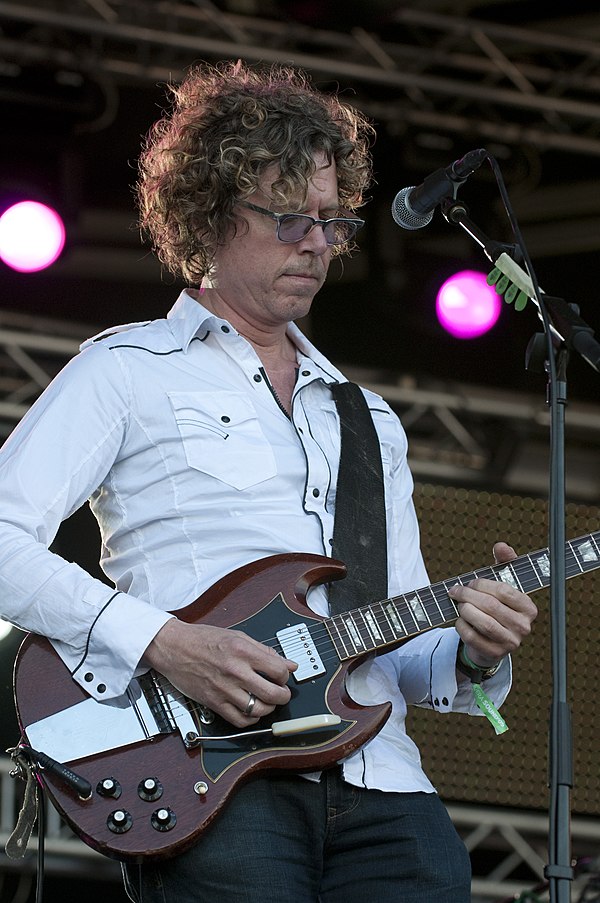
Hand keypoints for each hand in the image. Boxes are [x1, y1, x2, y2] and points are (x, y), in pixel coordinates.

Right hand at [143, 619, 296, 727]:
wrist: (174, 647)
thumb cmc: (203, 639)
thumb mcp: (237, 636)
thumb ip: (265, 651)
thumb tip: (288, 664)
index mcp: (243, 651)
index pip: (278, 671)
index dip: (285, 676)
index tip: (282, 676)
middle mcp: (235, 671)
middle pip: (272, 694)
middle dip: (283, 696)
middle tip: (281, 693)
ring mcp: (224, 689)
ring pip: (258, 710)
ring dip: (268, 708)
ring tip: (267, 702)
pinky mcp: (214, 703)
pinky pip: (239, 720)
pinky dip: (250, 719)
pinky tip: (251, 711)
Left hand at [449, 541, 537, 668]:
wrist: (491, 640)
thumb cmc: (497, 606)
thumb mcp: (502, 583)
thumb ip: (504, 562)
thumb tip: (501, 546)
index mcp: (529, 607)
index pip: (504, 591)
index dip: (482, 584)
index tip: (469, 582)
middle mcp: (523, 626)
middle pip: (491, 606)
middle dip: (468, 595)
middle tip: (456, 591)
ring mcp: (510, 642)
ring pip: (483, 622)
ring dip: (465, 610)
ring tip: (459, 604)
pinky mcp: (494, 653)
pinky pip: (473, 638)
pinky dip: (461, 626)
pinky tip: (460, 620)